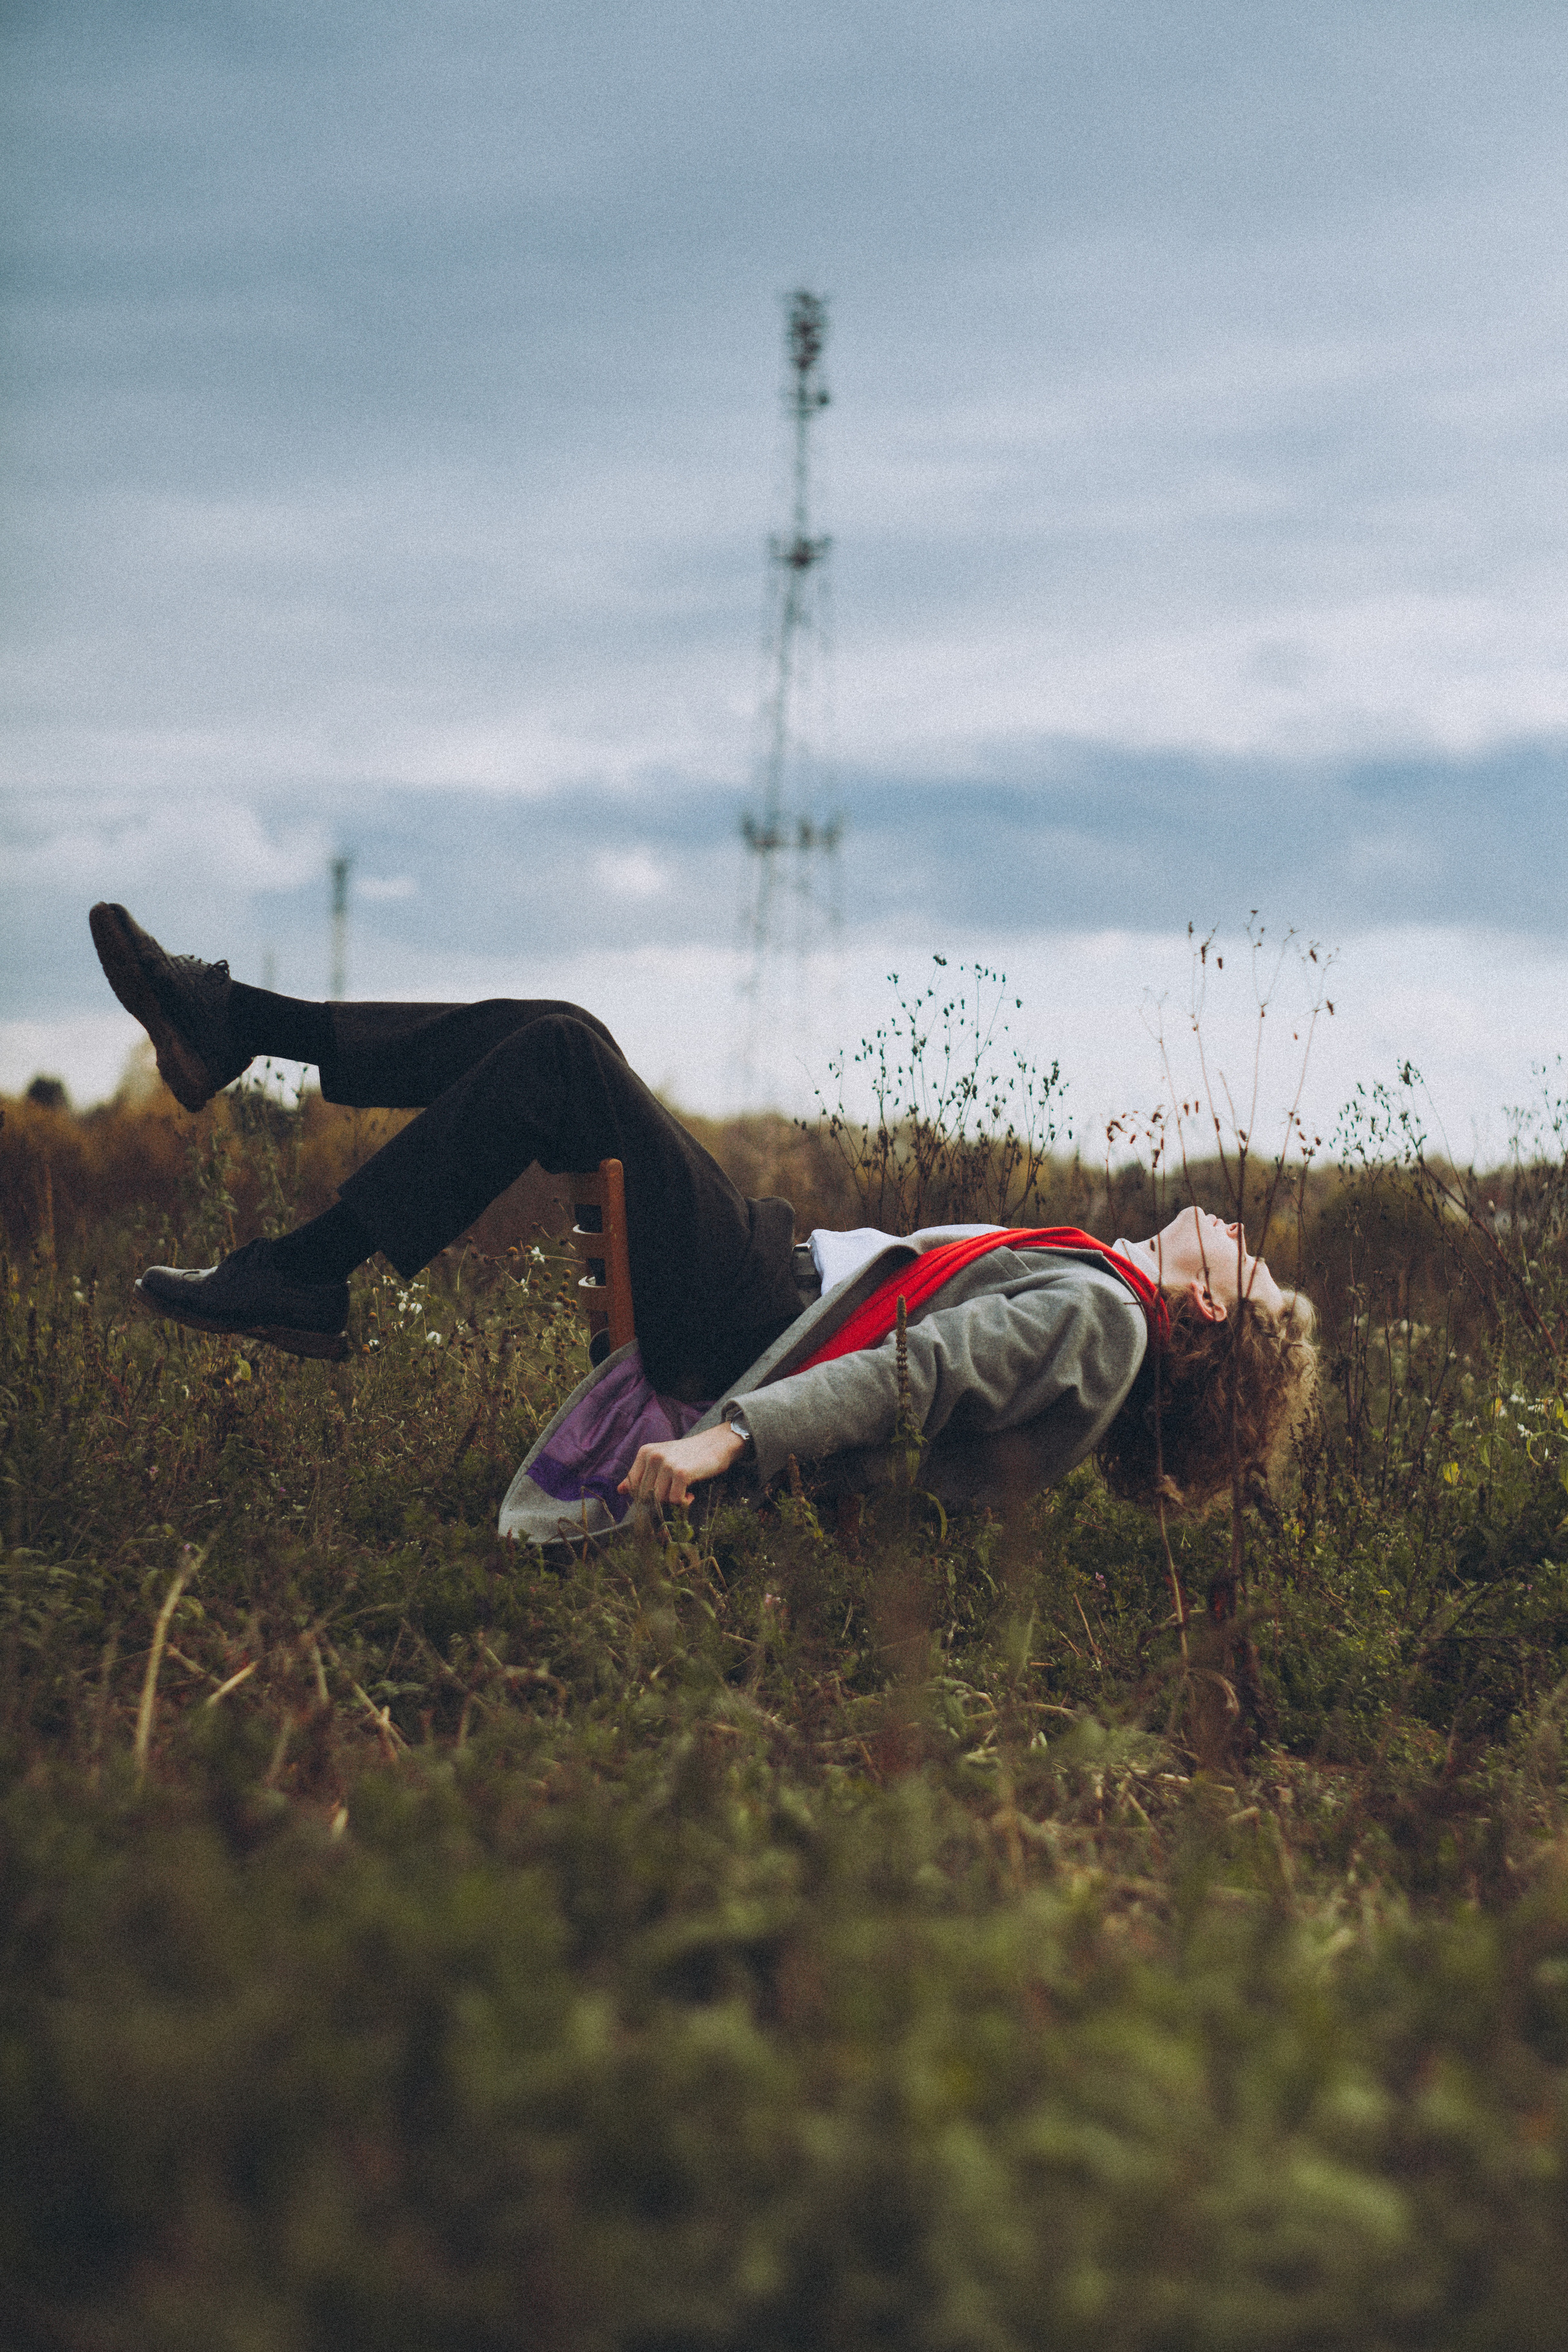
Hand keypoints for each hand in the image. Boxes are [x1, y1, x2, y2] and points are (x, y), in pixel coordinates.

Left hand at [619, 1421, 747, 1508]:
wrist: (716, 1444)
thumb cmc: (689, 1455)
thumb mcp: (661, 1460)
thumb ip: (641, 1474)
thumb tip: (620, 1490)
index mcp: (645, 1452)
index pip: (633, 1485)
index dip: (645, 1495)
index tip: (662, 1490)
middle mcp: (653, 1456)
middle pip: (645, 1494)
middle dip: (661, 1498)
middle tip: (675, 1490)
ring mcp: (666, 1464)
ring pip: (659, 1499)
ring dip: (673, 1500)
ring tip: (684, 1489)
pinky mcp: (681, 1473)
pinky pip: (675, 1500)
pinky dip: (684, 1502)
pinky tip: (690, 1493)